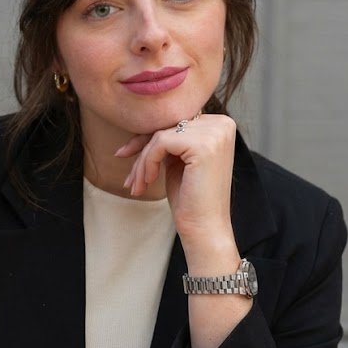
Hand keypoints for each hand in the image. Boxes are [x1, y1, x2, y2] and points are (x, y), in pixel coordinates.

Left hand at [115, 114, 237, 254]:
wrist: (205, 228)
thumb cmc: (191, 198)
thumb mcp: (178, 159)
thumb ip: (169, 137)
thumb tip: (137, 119)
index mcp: (220, 124)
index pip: (174, 121)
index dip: (147, 139)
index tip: (125, 155)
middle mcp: (222, 124)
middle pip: (166, 126)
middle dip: (141, 151)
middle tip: (129, 177)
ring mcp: (214, 133)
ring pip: (159, 135)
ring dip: (141, 162)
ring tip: (136, 185)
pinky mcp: (202, 144)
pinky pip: (159, 143)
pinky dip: (147, 163)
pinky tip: (147, 183)